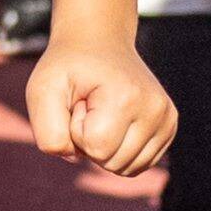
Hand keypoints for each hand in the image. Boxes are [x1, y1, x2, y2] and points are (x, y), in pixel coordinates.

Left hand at [28, 41, 176, 173]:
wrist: (98, 42)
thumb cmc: (67, 68)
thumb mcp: (42, 91)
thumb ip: (49, 134)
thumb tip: (74, 158)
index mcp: (128, 98)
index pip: (96, 148)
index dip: (76, 131)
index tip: (79, 102)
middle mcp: (155, 109)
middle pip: (112, 163)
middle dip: (90, 141)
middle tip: (89, 106)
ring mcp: (167, 118)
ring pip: (126, 168)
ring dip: (105, 148)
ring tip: (102, 112)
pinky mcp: (169, 126)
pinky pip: (137, 164)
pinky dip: (120, 151)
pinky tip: (116, 120)